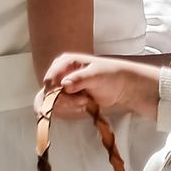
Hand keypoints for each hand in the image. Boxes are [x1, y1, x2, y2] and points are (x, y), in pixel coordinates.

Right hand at [43, 52, 159, 118]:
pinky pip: (59, 106)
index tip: (70, 97)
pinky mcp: (66, 95)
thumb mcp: (96, 75)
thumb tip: (64, 85)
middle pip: (49, 92)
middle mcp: (59, 72)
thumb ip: (80, 79)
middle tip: (83, 101)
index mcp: (64, 62)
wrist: (120, 85)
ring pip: (53, 101)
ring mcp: (61, 84)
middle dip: (65, 100)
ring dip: (69, 105)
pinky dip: (70, 108)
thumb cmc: (110, 75)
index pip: (50, 80)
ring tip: (86, 101)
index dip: (55, 92)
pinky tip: (83, 105)